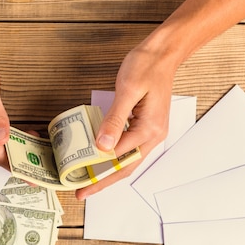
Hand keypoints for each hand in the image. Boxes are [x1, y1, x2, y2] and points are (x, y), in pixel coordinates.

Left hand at [75, 31, 176, 199]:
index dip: (99, 173)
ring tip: (89, 179)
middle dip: (104, 181)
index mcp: (150, 129)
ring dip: (109, 171)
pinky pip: (128, 146)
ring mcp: (151, 131)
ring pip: (128, 159)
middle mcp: (154, 134)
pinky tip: (100, 158)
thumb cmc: (147, 66)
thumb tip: (103, 145)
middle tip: (83, 191)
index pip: (120, 158)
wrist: (163, 53)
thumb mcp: (127, 91)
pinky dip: (114, 156)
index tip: (82, 182)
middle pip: (126, 166)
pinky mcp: (146, 125)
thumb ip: (114, 119)